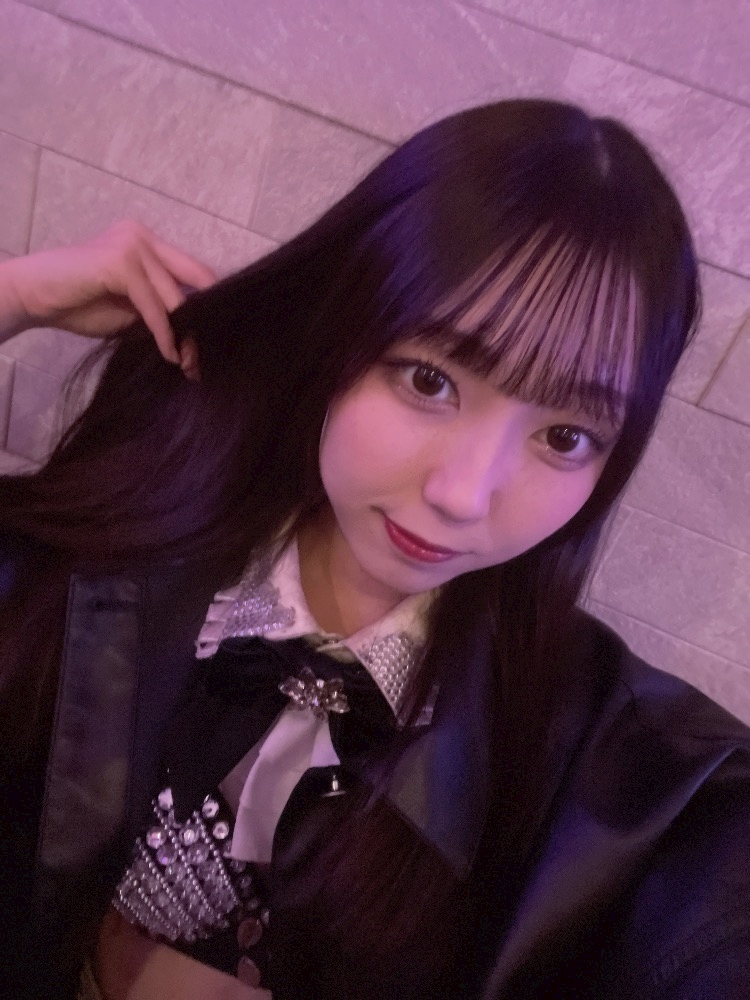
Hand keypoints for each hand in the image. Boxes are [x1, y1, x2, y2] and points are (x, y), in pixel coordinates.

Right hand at [1, 221, 215, 377]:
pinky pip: (154, 307)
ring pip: (175, 298)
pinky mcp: (122, 262)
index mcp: (148, 242)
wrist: (31, 297)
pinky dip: (164, 334)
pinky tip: (170, 356)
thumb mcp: (131, 308)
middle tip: (205, 362)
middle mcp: (144, 237)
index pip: (194, 273)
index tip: (215, 343)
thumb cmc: (77, 304)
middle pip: (194, 282)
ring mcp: (133, 245)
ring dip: (186, 336)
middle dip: (202, 324)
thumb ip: (161, 310)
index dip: (208, 307)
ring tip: (190, 365)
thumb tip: (196, 334)